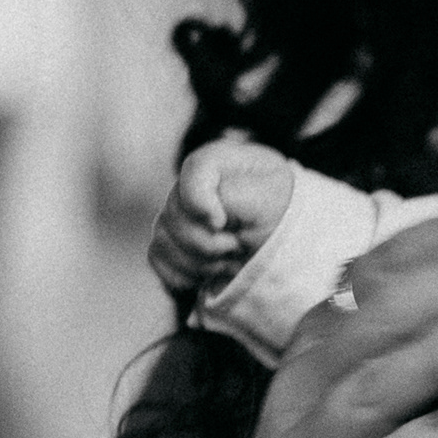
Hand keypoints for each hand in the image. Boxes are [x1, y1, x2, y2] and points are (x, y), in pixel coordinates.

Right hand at [153, 138, 303, 304]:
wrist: (280, 239)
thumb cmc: (278, 210)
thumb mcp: (269, 197)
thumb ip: (234, 196)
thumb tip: (207, 220)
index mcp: (216, 161)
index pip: (194, 171)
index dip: (201, 202)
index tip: (221, 223)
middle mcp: (188, 185)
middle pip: (174, 216)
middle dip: (210, 243)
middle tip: (239, 246)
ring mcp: (174, 214)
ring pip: (163, 241)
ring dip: (200, 263)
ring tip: (229, 261)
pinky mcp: (168, 243)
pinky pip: (157, 260)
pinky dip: (184, 275)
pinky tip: (209, 274)